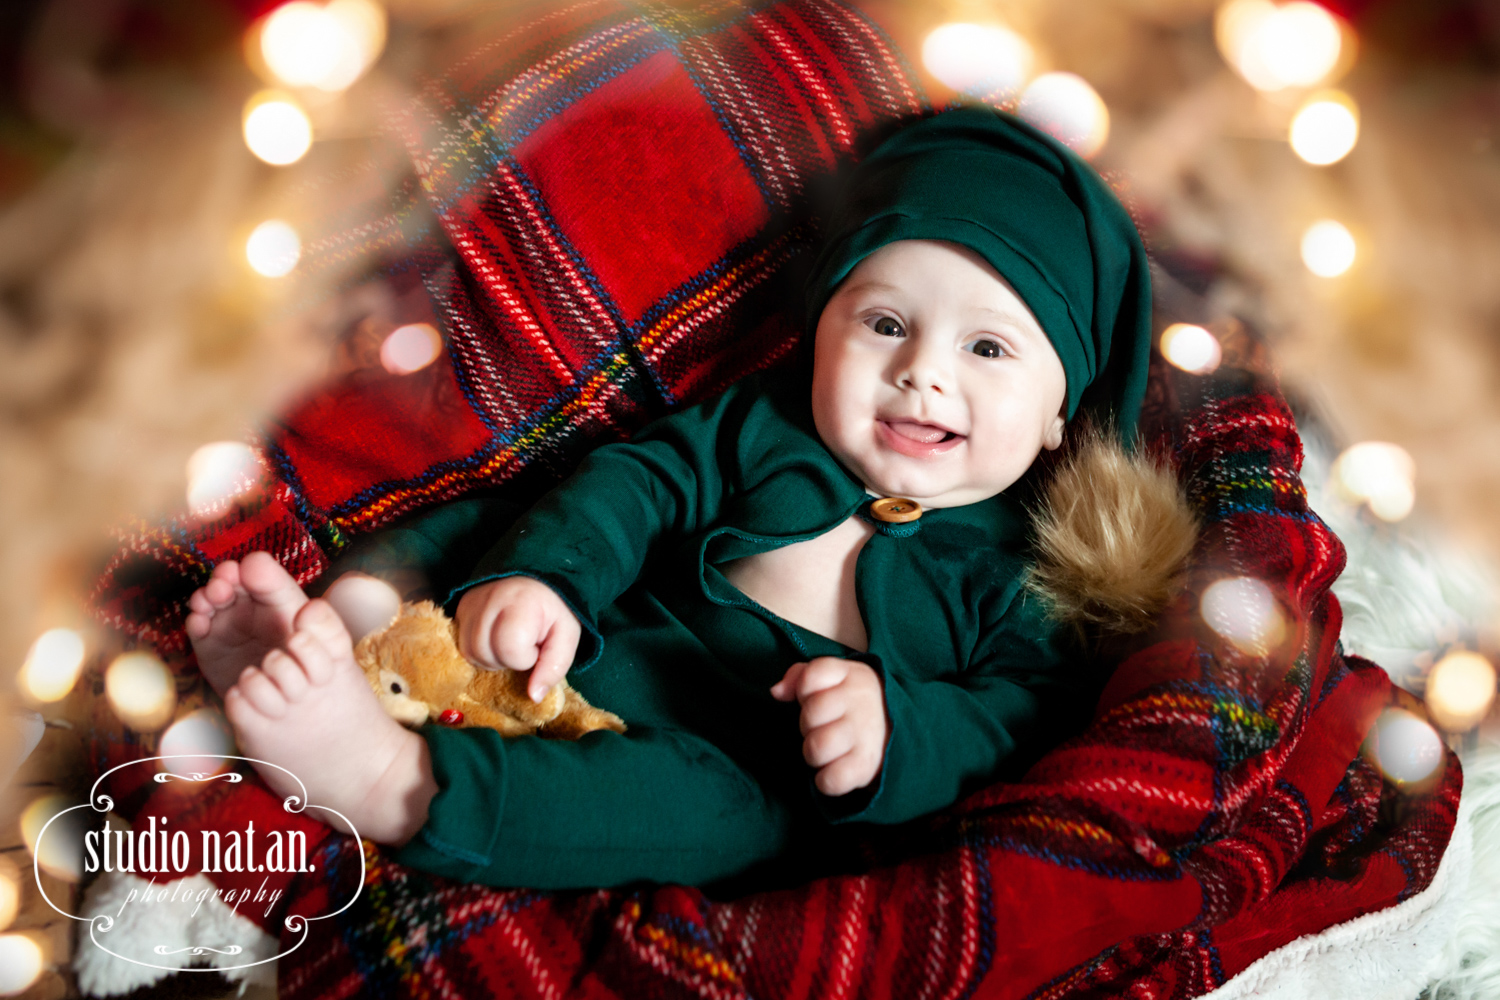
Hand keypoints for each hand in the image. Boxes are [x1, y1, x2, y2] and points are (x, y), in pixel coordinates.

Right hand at [455, 577, 579, 701]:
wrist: (537, 578)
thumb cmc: (553, 609)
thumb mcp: (567, 636)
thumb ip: (554, 667)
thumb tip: (534, 697)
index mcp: (520, 604)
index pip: (509, 649)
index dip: (525, 657)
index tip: (537, 645)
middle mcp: (489, 600)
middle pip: (485, 654)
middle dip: (507, 660)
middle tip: (524, 644)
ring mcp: (470, 603)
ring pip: (470, 653)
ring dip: (491, 657)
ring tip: (509, 643)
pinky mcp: (460, 607)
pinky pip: (460, 644)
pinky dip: (478, 649)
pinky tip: (494, 640)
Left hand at [770, 656, 887, 795]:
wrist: (900, 731)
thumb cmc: (853, 704)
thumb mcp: (834, 680)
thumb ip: (801, 676)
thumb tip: (777, 692)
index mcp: (851, 676)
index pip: (812, 676)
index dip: (804, 690)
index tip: (816, 696)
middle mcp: (860, 702)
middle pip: (810, 715)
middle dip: (808, 725)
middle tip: (823, 727)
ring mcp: (865, 734)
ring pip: (816, 748)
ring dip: (814, 753)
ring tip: (827, 749)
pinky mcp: (866, 766)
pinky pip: (830, 779)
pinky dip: (825, 780)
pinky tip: (833, 769)